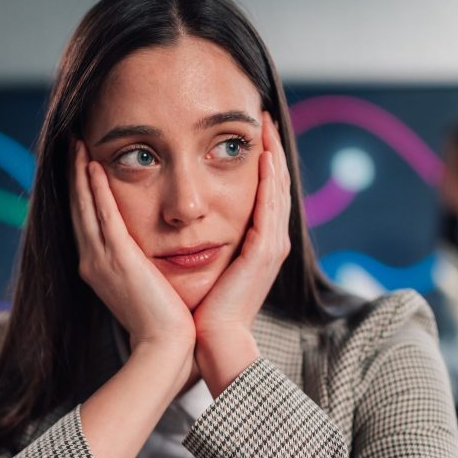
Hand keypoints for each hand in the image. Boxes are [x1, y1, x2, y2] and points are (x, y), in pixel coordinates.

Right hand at [69, 140, 194, 366]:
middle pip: (78, 209)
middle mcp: (93, 262)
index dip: (80, 192)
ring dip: (79, 174)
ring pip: (85, 207)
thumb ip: (139, 267)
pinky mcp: (119, 259)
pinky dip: (95, 190)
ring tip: (76, 145)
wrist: (165, 347)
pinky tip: (92, 166)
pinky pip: (103, 216)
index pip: (86, 221)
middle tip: (71, 144)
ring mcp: (102, 261)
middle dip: (73, 175)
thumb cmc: (163, 323)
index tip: (81, 165)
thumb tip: (145, 256)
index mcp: (99, 269)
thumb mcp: (145, 288)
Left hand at [192, 111, 291, 393]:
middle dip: (271, 148)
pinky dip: (270, 178)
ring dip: (274, 153)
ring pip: (278, 189)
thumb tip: (179, 222)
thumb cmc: (200, 311)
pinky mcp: (264, 253)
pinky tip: (265, 154)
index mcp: (256, 246)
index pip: (264, 192)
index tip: (250, 131)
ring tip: (267, 123)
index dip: (261, 160)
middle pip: (277, 184)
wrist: (209, 343)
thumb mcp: (203, 267)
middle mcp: (269, 243)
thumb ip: (200, 242)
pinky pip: (271, 207)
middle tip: (264, 114)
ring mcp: (271, 248)